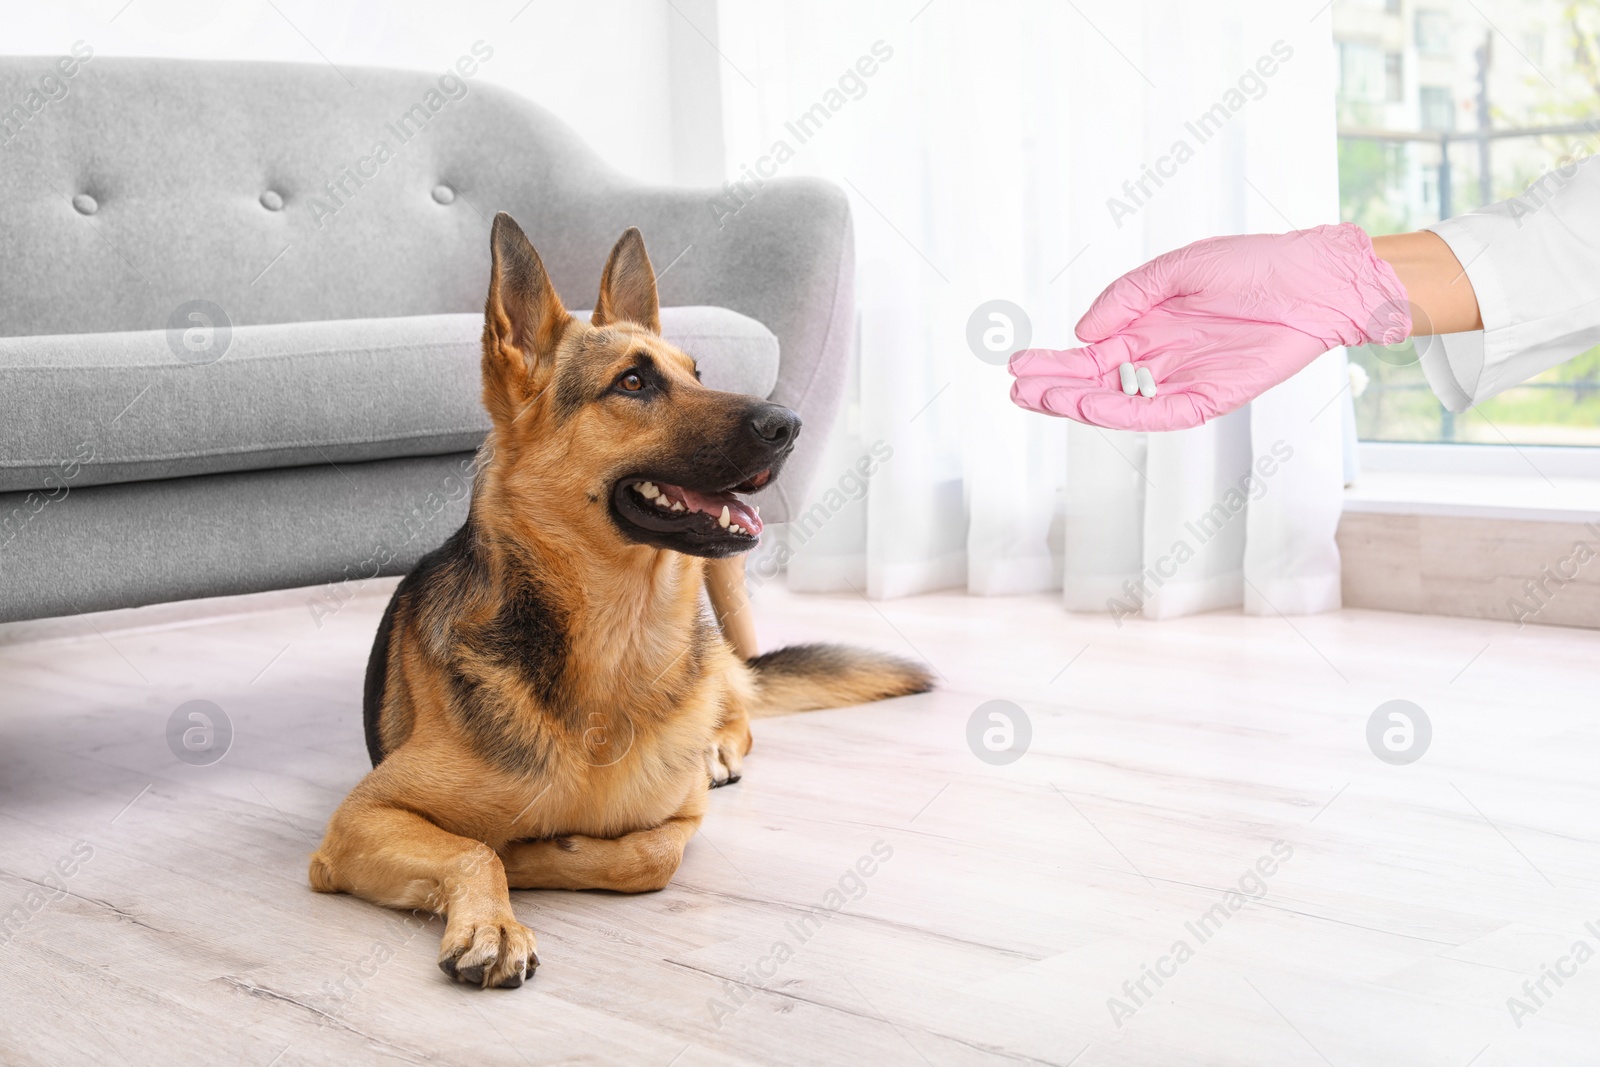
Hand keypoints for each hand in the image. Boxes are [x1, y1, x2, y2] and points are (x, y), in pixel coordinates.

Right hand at [1008, 223, 1411, 431]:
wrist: (1314, 277)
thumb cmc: (1254, 264)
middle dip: (1055, 389)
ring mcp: (1185, 381)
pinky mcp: (1212, 397)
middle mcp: (1161, 361)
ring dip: (1079, 405)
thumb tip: (1083, 334)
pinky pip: (1162, 412)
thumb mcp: (1176, 269)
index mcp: (1149, 329)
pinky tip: (1092, 406)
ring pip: (1121, 404)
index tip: (1017, 365)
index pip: (1090, 356)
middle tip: (1017, 391)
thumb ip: (1126, 297)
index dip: (1054, 362)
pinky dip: (1125, 412)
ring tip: (1041, 399)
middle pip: (1097, 384)